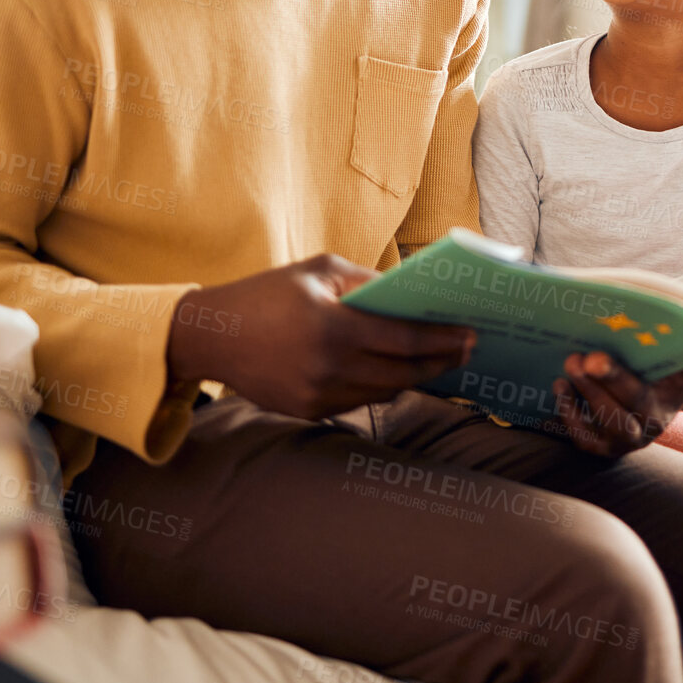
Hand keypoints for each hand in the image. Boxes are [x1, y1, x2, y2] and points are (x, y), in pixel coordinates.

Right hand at [167, 253, 475, 419]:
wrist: (211, 336)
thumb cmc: (269, 293)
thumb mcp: (318, 270)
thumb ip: (367, 282)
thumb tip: (412, 295)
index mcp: (333, 327)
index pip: (404, 338)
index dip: (442, 339)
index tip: (470, 334)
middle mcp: (328, 368)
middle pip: (402, 373)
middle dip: (440, 362)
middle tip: (466, 350)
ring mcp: (317, 396)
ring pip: (384, 392)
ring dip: (414, 377)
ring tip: (439, 361)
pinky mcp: (308, 412)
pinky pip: (358, 401)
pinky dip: (380, 386)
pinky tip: (397, 372)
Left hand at [552, 351, 682, 457]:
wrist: (621, 416)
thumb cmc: (643, 382)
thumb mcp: (663, 371)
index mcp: (672, 397)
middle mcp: (652, 423)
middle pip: (635, 398)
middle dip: (613, 376)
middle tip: (592, 355)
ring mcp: (625, 439)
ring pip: (608, 417)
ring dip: (588, 390)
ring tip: (572, 361)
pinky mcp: (598, 447)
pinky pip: (583, 434)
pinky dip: (569, 410)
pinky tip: (561, 385)